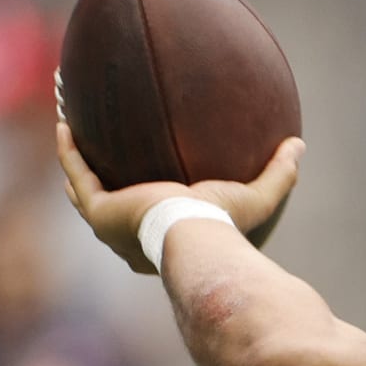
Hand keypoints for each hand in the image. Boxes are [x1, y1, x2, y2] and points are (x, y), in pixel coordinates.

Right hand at [56, 123, 304, 274]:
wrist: (198, 241)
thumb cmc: (227, 228)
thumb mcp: (257, 197)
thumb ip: (278, 174)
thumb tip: (300, 145)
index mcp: (160, 242)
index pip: (145, 223)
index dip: (139, 201)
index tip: (140, 179)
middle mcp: (128, 239)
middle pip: (106, 206)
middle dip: (96, 180)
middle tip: (92, 153)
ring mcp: (110, 226)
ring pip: (81, 189)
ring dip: (74, 159)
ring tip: (69, 129)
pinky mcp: (100, 210)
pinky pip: (77, 173)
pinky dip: (69, 149)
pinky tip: (66, 122)